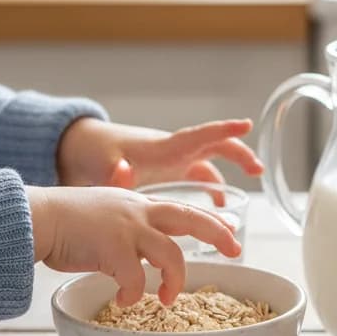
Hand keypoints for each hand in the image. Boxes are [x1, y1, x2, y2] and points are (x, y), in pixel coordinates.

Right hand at [27, 186, 240, 305]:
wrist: (37, 218)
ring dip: (175, 281)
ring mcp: (127, 228)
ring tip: (168, 299)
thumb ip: (129, 232)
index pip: (184, 209)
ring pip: (171, 254)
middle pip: (191, 218)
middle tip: (235, 249)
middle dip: (218, 233)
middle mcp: (139, 212)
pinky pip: (135, 278)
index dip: (210, 220)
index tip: (231, 231)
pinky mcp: (112, 247)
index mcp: (139, 205)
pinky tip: (124, 301)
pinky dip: (133, 294)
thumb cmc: (67, 223)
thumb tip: (143, 259)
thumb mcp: (107, 217)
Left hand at [56, 117, 263, 191]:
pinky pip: (198, 178)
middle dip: (240, 155)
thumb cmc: (94, 153)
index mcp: (166, 148)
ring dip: (230, 176)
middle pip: (216, 148)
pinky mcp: (167, 172)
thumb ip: (116, 171)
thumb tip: (123, 171)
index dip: (225, 130)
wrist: (78, 151)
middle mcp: (175, 152)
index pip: (202, 136)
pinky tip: (218, 210)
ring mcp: (173, 162)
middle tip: (258, 171)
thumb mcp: (104, 163)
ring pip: (211, 165)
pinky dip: (212, 190)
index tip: (247, 125)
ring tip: (246, 195)